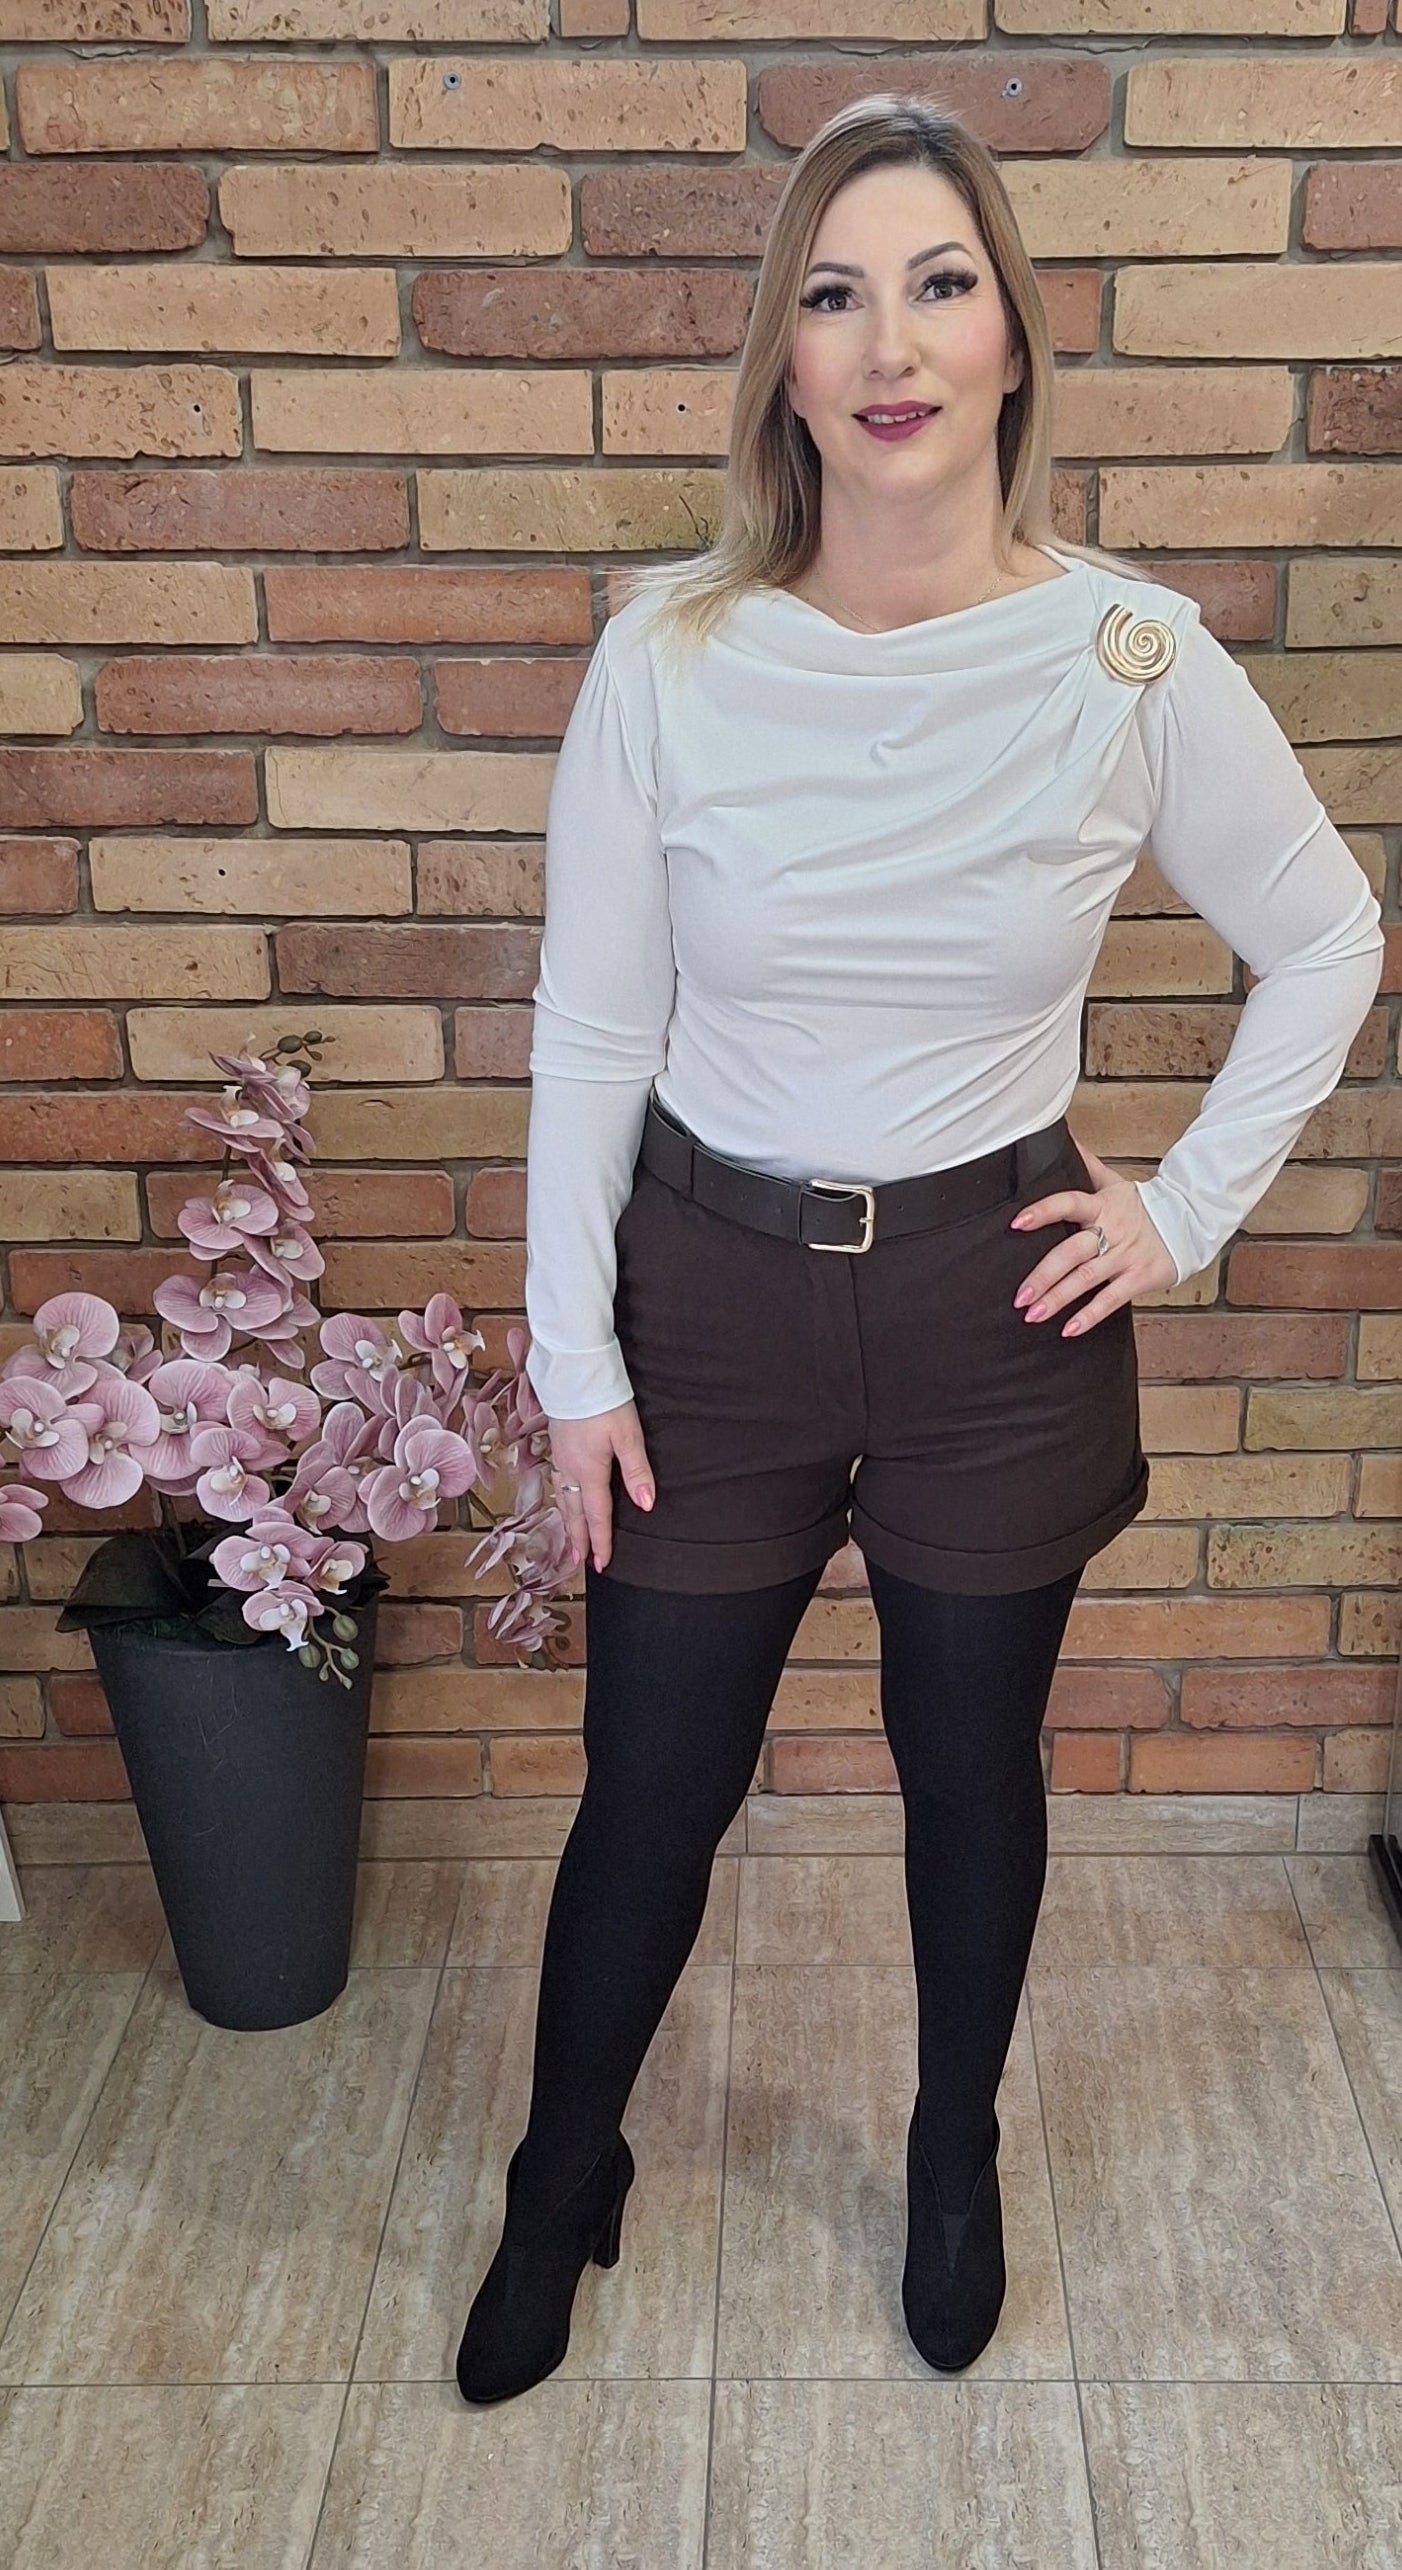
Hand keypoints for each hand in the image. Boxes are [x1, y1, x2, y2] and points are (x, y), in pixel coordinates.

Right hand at [547, 1397, 655, 1572]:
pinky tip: (564, 1495)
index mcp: (589, 1471)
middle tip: (579, 1562)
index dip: (600, 1541)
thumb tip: (646, 1505)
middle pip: (574, 1511)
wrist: (573, 1370)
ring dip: (567, 1520)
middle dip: (578, 1537)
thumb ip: (637, 1472)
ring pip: (563, 1497)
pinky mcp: (557, 1440)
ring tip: (570, 1537)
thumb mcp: (628, 1435)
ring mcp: (560, 1455)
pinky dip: (562, 1498)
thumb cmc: (604, 1400)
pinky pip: (558, 1480)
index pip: (596, 1515)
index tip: (602, 1565)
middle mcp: (570, 1468)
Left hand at [1010, 1142, 1176, 1335]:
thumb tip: (1063, 1137)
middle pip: (1072, 1252)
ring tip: (1033, 1314)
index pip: (1068, 1203)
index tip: (1017, 1223)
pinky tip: (1068, 1330)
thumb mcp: (1114, 1182)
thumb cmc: (1143, 1206)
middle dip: (1044, 1274)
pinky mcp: (1140, 1277)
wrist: (1190, 1220)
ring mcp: (1125, 1256)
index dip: (1043, 1212)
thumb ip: (1086, 1165)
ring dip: (1058, 1298)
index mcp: (1102, 1206)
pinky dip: (1089, 1316)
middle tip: (1020, 1295)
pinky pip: (1111, 1299)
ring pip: (1087, 1279)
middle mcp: (1111, 1231)